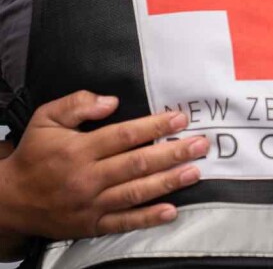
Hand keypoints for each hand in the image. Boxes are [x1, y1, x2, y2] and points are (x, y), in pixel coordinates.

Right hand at [0, 90, 208, 238]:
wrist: (9, 201)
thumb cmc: (33, 156)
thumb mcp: (45, 120)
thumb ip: (76, 104)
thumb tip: (111, 101)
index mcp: (78, 150)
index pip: (123, 136)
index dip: (153, 127)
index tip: (180, 118)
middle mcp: (87, 178)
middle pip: (137, 164)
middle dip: (172, 153)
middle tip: (201, 144)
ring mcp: (90, 204)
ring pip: (136, 192)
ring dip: (168, 182)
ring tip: (195, 172)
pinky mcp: (92, 225)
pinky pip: (124, 222)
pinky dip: (148, 218)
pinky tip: (171, 211)